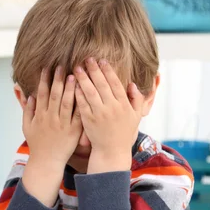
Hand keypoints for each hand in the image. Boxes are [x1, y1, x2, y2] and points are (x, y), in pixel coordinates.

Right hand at [22, 67, 81, 205]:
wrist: (47, 161)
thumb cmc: (37, 143)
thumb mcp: (27, 126)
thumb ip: (27, 110)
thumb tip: (28, 94)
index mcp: (40, 116)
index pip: (42, 93)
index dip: (44, 80)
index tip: (47, 68)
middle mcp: (50, 118)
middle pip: (54, 95)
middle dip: (57, 79)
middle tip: (62, 65)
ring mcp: (63, 124)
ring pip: (67, 103)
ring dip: (70, 88)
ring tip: (74, 75)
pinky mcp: (73, 131)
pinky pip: (78, 115)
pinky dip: (81, 104)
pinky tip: (85, 94)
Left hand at [74, 58, 143, 173]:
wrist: (111, 151)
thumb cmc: (123, 133)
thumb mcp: (135, 116)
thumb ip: (137, 99)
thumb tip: (133, 84)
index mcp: (123, 105)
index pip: (115, 83)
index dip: (108, 71)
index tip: (102, 60)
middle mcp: (111, 108)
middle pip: (101, 85)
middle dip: (94, 70)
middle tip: (87, 59)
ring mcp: (99, 114)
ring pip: (90, 92)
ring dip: (83, 79)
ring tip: (77, 68)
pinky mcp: (88, 120)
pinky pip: (81, 104)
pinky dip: (77, 93)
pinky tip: (72, 85)